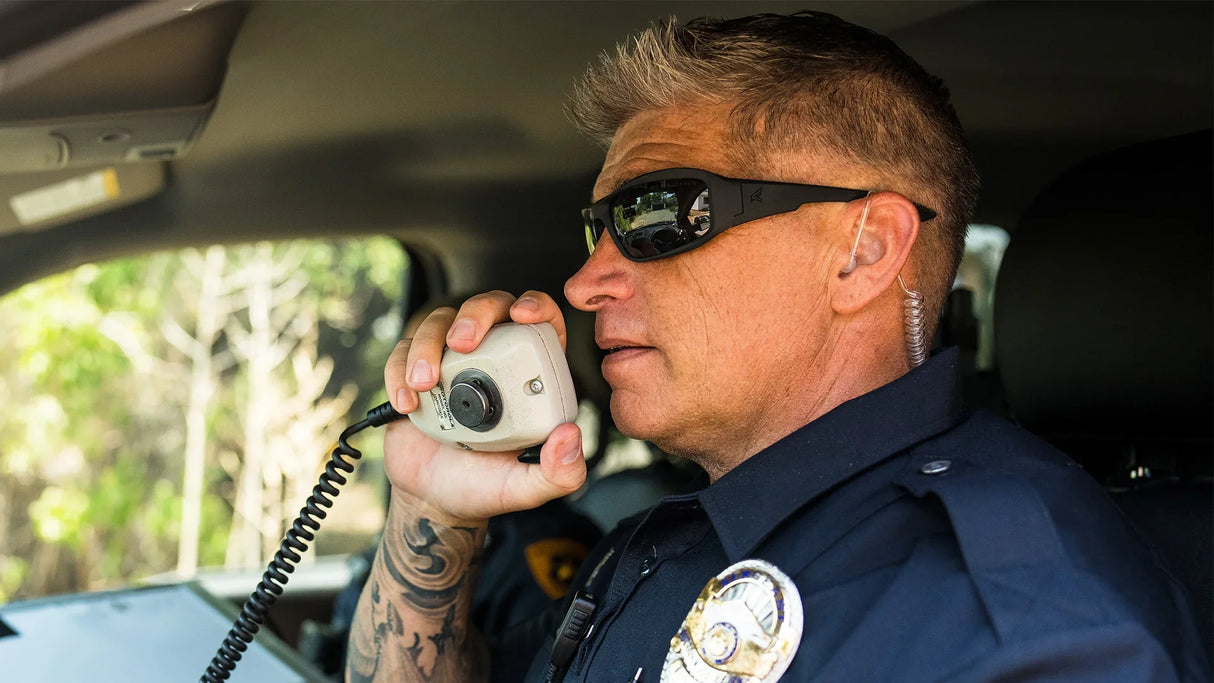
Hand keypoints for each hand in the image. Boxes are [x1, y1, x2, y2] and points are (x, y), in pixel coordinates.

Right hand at [382, 290, 585, 520]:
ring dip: (427, 345)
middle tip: (460, 343)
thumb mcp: (525, 487)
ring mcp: (451, 360)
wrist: (431, 499)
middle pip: (488, 306)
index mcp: (528, 375)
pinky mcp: (414, 369)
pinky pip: (403, 349)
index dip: (536, 305)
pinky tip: (406, 404)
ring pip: (440, 321)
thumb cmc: (484, 486)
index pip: (541, 322)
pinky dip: (398, 369)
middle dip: (474, 314)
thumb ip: (559, 473)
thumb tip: (570, 436)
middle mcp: (492, 358)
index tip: (523, 314)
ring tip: (423, 385)